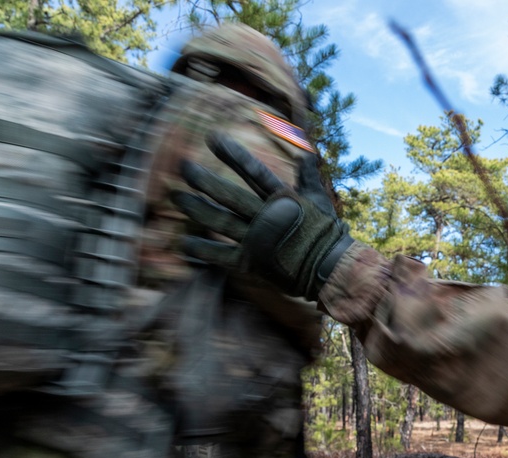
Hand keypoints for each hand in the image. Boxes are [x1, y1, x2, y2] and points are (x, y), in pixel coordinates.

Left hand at [172, 132, 353, 301]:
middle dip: (204, 181)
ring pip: (220, 221)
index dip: (233, 155)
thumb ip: (308, 176)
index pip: (254, 171)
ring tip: (177, 197)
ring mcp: (257, 241)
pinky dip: (203, 249)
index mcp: (282, 199)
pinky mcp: (252, 263)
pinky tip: (185, 242)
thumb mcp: (320, 199)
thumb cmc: (326, 232)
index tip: (211, 138)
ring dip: (196, 209)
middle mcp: (266, 217)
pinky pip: (222, 255)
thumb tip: (308, 153)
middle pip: (229, 195)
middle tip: (183, 167)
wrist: (330, 269)